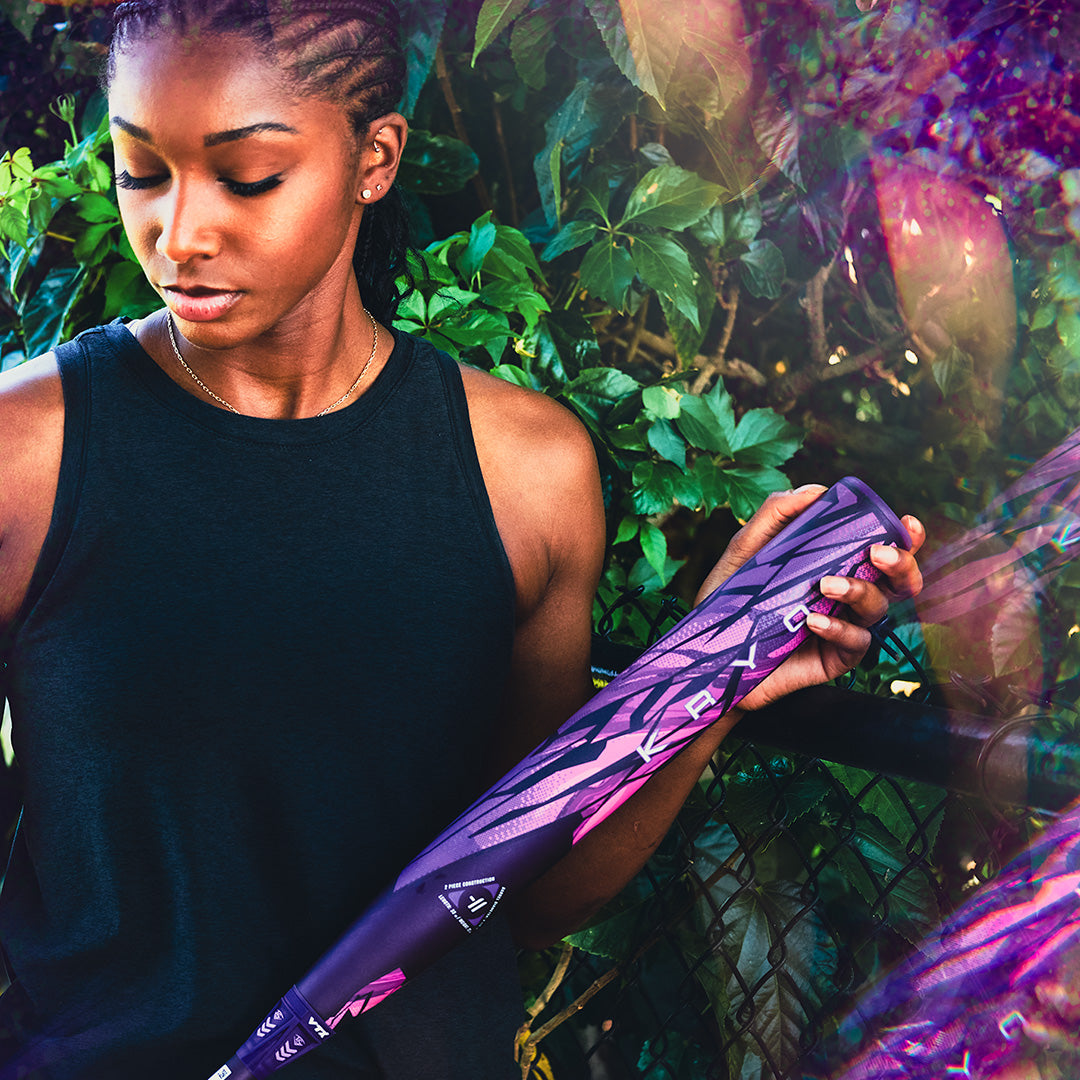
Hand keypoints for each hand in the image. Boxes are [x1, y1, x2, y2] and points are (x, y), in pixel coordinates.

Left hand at [694, 484, 924, 711]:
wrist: (708, 651)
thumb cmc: (730, 598)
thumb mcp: (747, 550)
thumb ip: (777, 516)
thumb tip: (817, 490)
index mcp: (837, 565)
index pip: (884, 549)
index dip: (906, 537)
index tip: (906, 522)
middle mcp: (849, 596)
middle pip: (899, 580)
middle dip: (900, 563)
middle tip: (876, 552)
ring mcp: (845, 627)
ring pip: (879, 607)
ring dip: (861, 590)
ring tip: (825, 584)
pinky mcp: (835, 659)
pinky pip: (856, 642)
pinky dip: (840, 628)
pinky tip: (814, 621)